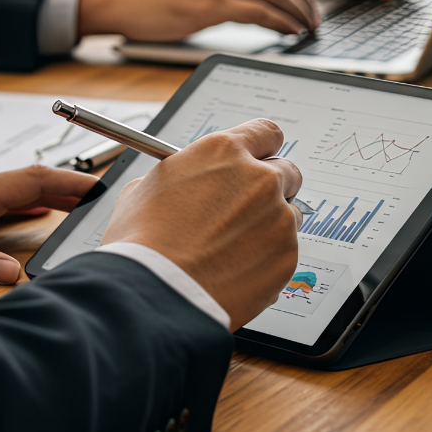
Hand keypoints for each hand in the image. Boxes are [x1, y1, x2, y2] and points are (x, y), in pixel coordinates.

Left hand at [0, 158, 96, 283]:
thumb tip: (12, 274)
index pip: (36, 183)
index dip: (74, 186)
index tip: (105, 190)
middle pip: (32, 181)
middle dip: (70, 188)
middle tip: (101, 198)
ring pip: (13, 186)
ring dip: (46, 194)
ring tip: (71, 206)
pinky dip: (19, 200)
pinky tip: (17, 212)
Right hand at [102, 119, 301, 328]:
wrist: (154, 297)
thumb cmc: (142, 245)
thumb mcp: (147, 188)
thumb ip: (183, 175)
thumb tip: (187, 179)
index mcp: (224, 152)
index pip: (266, 133)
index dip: (261, 149)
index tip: (258, 160)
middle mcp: (259, 179)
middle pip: (287, 172)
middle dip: (271, 188)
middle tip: (246, 210)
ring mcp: (278, 219)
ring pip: (290, 215)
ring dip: (270, 226)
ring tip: (233, 248)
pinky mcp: (286, 257)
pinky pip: (284, 252)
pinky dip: (266, 260)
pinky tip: (234, 271)